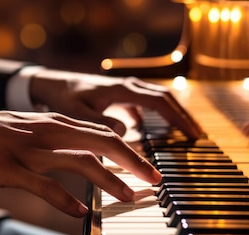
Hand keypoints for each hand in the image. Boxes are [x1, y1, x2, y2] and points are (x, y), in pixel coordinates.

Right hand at [0, 108, 160, 216]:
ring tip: (128, 197)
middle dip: (132, 161)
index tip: (146, 166)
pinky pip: (41, 185)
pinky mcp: (4, 167)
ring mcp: (23, 149)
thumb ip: (48, 140)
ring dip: (108, 181)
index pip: (98, 131)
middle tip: (153, 180)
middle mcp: (41, 131)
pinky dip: (63, 199)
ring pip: (78, 162)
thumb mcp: (19, 131)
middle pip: (99, 141)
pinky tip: (79, 212)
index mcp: (46, 122)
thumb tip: (78, 155)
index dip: (128, 149)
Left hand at [29, 70, 202, 137]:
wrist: (51, 83)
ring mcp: (125, 89)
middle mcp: (127, 86)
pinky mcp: (120, 95)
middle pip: (165, 98)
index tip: (190, 135)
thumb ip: (98, 122)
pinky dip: (156, 115)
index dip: (177, 118)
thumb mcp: (77, 112)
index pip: (159, 102)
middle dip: (183, 116)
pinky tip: (153, 131)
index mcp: (122, 90)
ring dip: (173, 114)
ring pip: (158, 99)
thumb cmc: (63, 97)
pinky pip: (145, 103)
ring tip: (184, 133)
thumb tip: (124, 132)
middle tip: (197, 136)